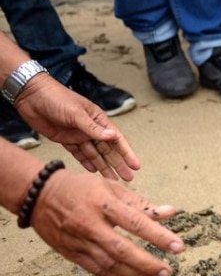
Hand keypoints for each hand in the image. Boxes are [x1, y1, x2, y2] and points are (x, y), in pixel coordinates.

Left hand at [13, 74, 140, 180]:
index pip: (116, 139)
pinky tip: (94, 171)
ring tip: (113, 180)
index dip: (127, 153)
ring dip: (104, 166)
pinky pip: (79, 153)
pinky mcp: (65, 139)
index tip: (135, 165)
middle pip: (108, 150)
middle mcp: (90, 128)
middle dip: (118, 163)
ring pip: (94, 154)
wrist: (30, 95)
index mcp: (98, 119)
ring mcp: (78, 135)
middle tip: (128, 178)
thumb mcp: (76, 113)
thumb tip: (113, 137)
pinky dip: (86, 162)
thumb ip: (93, 128)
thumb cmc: (55, 98)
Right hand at [30, 169, 184, 275]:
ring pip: (109, 264)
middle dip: (148, 264)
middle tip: (169, 271)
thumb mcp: (111, 188)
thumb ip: (141, 203)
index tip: (179, 247)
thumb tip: (171, 212)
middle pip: (122, 249)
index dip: (158, 236)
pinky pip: (97, 270)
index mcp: (103, 204)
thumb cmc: (81, 188)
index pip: (135, 222)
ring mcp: (78, 241)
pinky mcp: (70, 253)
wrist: (38, 195)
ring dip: (136, 274)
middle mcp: (90, 224)